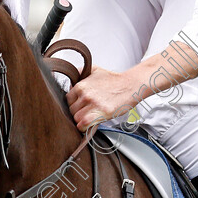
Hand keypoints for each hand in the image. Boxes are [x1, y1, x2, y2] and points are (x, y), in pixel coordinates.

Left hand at [65, 42, 197, 133]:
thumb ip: (79, 75)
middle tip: (88, 112)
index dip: (74, 104)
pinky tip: (90, 124)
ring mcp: (93, 104)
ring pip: (76, 119)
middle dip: (78, 113)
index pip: (68, 100)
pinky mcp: (101, 113)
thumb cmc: (113, 80)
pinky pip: (83, 124)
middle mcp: (85, 94)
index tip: (81, 106)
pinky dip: (84, 127)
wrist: (130, 85)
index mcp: (81, 85)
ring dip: (82, 120)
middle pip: (71, 110)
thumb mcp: (93, 70)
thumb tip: (70, 84)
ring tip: (91, 117)